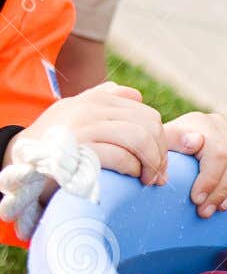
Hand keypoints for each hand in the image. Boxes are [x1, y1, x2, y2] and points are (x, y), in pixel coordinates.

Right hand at [11, 81, 165, 183]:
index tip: (159, 161)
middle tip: (158, 174)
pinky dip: (133, 169)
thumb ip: (103, 100)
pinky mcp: (80, 149)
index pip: (146, 113)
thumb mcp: (74, 113)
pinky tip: (131, 177)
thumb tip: (137, 95)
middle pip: (149, 124)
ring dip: (152, 162)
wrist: (18, 162)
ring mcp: (84, 127)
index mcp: (95, 100)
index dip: (160, 139)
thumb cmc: (52, 143)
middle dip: (160, 152)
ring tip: (148, 179)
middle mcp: (91, 108)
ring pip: (140, 138)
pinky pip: (121, 156)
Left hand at [163, 112, 226, 217]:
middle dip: (221, 191)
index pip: (218, 153)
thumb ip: (173, 142)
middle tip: (206, 211)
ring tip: (220, 206)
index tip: (197, 200)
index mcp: (201, 123)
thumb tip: (194, 142)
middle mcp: (221, 124)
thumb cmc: (169, 151)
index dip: (210, 180)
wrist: (176, 142)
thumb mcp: (163, 146)